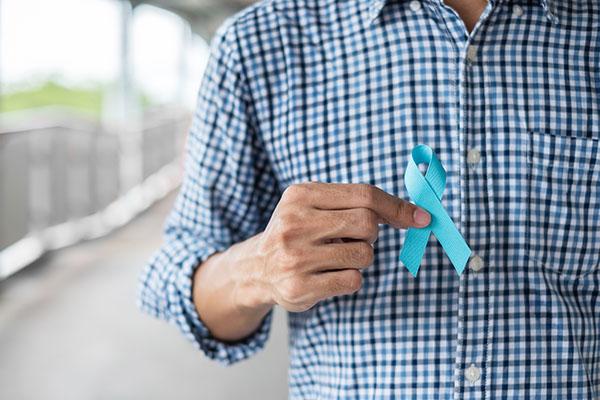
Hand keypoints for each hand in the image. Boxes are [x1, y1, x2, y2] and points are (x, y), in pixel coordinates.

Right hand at [247, 182, 430, 311]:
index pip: (364, 195)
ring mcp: (295, 256)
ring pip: (364, 254)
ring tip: (335, 257)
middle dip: (372, 234)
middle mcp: (294, 223)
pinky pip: (353, 280)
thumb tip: (414, 213)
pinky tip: (328, 275)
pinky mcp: (300, 286)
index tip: (420, 218)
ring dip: (360, 258)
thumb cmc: (298, 232)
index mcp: (300, 195)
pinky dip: (350, 278)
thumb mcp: (315, 205)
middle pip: (367, 224)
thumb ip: (356, 203)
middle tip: (354, 238)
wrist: (257, 267)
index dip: (397, 207)